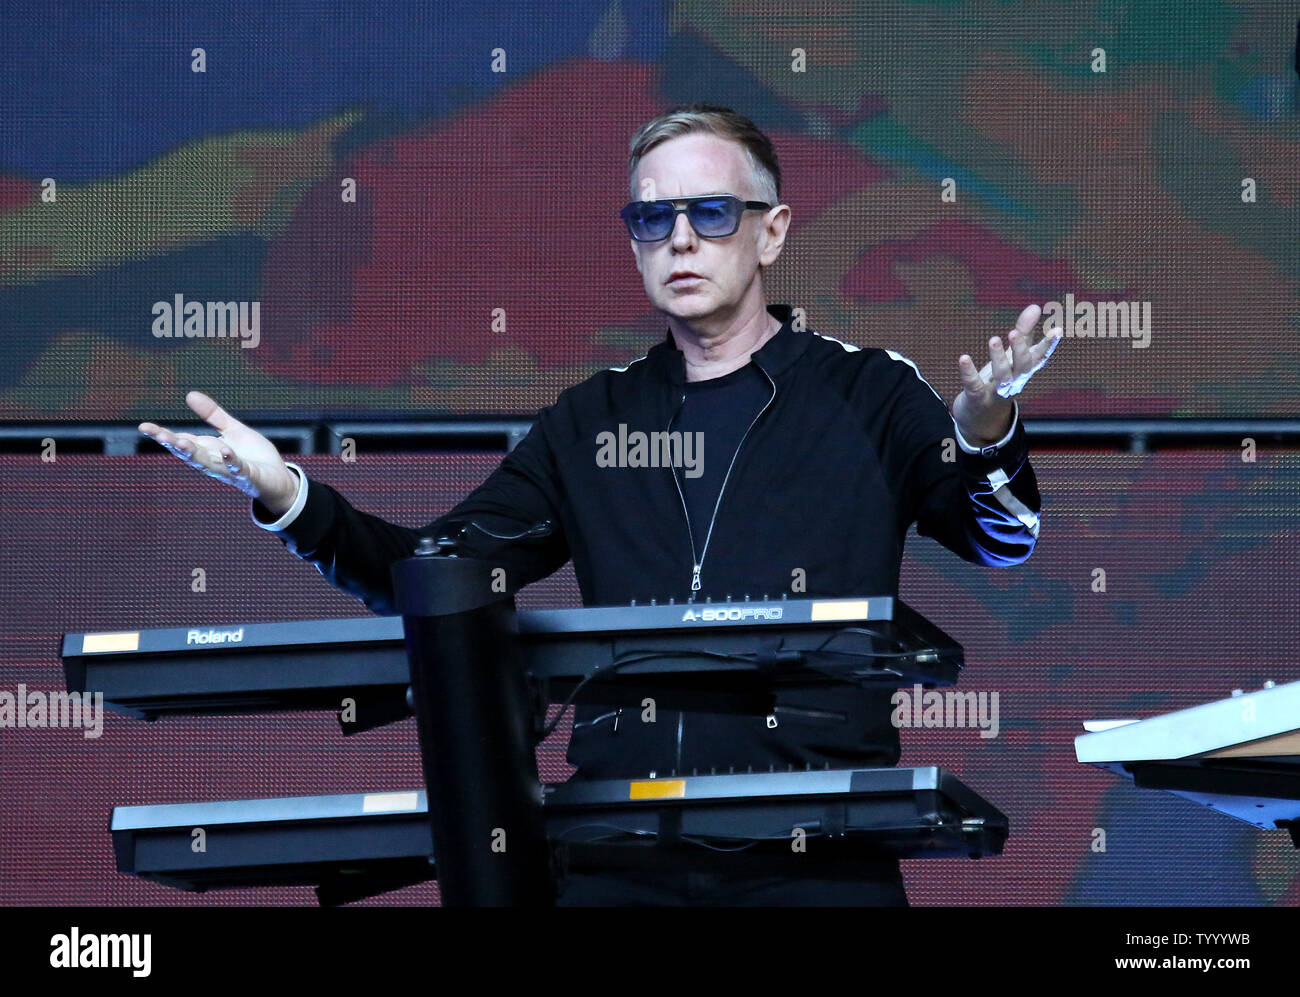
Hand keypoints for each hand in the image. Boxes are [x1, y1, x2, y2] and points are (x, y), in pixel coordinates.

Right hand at [138, 391, 298, 514]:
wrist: (278, 480)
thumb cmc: (253, 456)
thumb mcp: (232, 430)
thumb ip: (212, 415)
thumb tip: (190, 394)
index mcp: (208, 450)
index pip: (182, 441)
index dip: (163, 435)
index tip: (144, 427)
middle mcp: (215, 462)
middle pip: (191, 453)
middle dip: (174, 445)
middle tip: (159, 435)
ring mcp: (231, 470)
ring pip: (209, 464)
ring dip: (195, 455)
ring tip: (181, 443)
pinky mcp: (249, 476)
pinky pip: (238, 468)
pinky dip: (231, 461)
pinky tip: (225, 451)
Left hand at [952, 304, 1061, 444]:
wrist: (982, 419)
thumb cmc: (1000, 381)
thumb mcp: (1012, 357)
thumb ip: (1024, 332)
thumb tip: (1036, 306)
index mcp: (1023, 370)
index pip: (1039, 356)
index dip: (1048, 345)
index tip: (1057, 330)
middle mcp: (1014, 381)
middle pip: (1022, 367)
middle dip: (1020, 350)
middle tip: (1014, 333)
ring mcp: (996, 392)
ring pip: (1001, 376)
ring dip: (998, 358)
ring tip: (993, 339)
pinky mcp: (978, 398)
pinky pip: (974, 386)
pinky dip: (968, 373)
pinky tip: (963, 358)